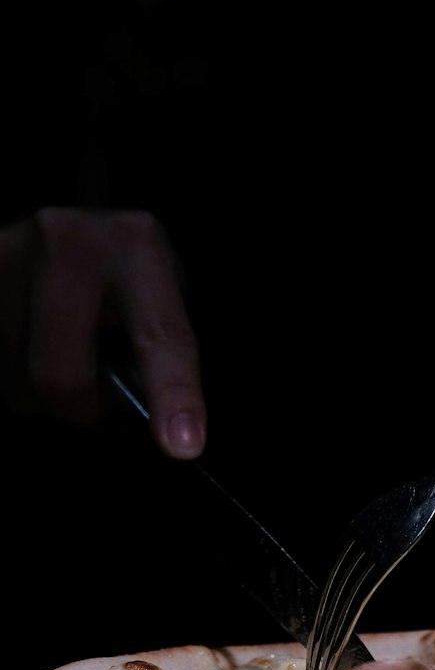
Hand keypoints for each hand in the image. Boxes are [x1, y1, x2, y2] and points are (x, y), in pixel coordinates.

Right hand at [0, 207, 205, 457]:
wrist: (69, 224)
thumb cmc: (125, 270)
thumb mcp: (160, 291)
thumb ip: (159, 350)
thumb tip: (164, 426)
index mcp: (136, 246)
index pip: (160, 335)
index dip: (173, 394)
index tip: (182, 445)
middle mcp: (67, 241)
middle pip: (60, 377)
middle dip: (80, 408)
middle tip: (95, 399)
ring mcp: (9, 254)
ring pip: (17, 383)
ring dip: (39, 390)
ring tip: (59, 350)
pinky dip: (14, 370)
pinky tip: (29, 339)